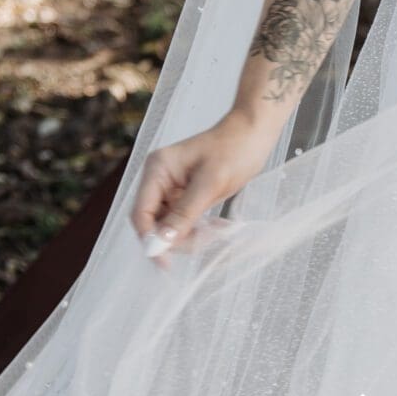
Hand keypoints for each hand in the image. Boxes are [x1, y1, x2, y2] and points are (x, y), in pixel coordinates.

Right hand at [131, 110, 270, 263]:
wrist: (255, 133)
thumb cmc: (234, 149)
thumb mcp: (210, 184)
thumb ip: (183, 214)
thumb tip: (160, 242)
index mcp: (158, 169)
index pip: (141, 213)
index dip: (150, 240)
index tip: (164, 262)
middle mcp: (160, 178)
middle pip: (154, 222)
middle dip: (174, 238)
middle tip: (203, 243)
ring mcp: (172, 187)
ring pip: (169, 225)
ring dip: (189, 236)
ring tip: (216, 232)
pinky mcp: (186, 194)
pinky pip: (183, 220)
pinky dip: (197, 229)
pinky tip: (216, 228)